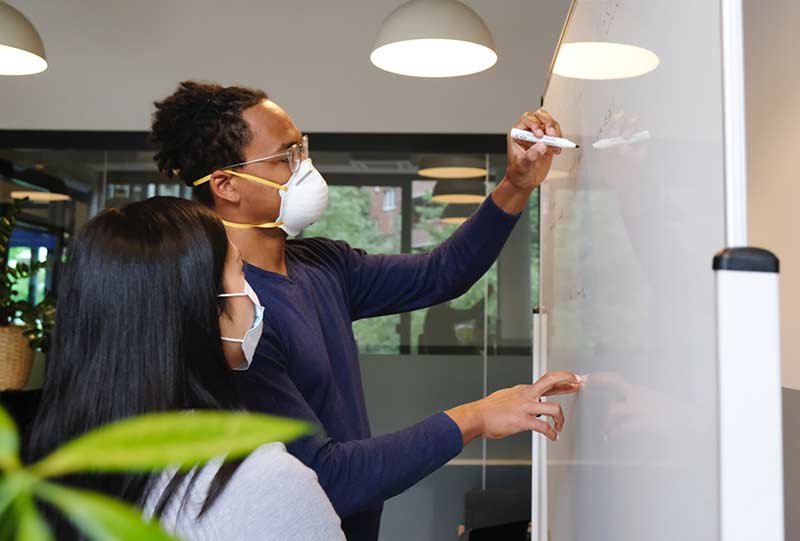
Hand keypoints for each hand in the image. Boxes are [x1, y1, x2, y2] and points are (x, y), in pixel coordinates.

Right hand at [445, 371, 580, 444]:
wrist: (475, 417)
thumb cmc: (487, 410)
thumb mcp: (505, 397)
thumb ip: (518, 398)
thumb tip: (526, 401)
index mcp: (522, 389)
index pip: (546, 381)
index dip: (562, 380)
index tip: (573, 380)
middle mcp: (525, 395)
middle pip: (550, 381)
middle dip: (567, 381)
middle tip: (578, 383)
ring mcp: (524, 407)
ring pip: (553, 408)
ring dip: (560, 419)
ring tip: (559, 427)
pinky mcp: (522, 421)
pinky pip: (543, 426)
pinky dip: (551, 433)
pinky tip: (553, 437)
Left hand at [505, 109, 562, 190]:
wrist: (525, 181)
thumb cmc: (518, 172)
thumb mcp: (522, 166)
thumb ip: (530, 156)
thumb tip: (541, 146)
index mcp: (517, 133)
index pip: (526, 120)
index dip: (534, 124)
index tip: (540, 135)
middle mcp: (528, 131)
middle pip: (539, 116)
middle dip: (547, 123)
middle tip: (551, 135)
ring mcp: (538, 135)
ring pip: (549, 122)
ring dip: (555, 130)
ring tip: (556, 143)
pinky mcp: (547, 140)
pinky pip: (556, 132)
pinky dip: (559, 138)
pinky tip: (557, 150)